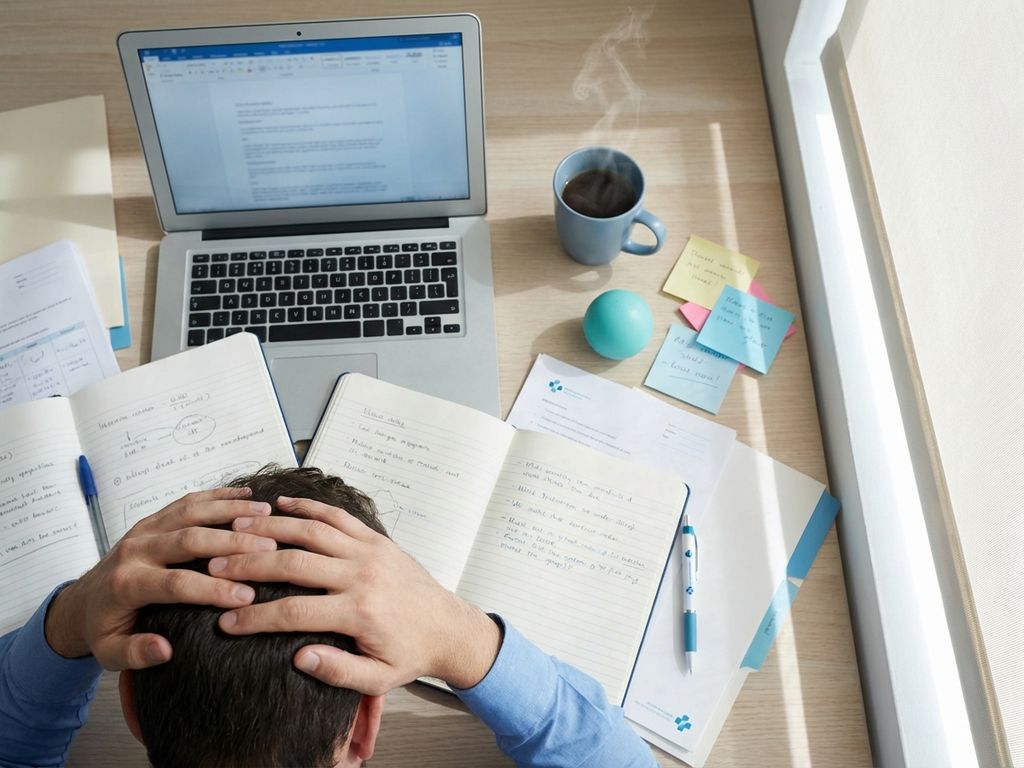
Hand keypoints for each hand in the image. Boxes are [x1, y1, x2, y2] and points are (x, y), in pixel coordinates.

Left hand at [45, 487, 276, 668]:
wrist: (80, 602)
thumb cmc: (103, 629)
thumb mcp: (110, 653)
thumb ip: (135, 653)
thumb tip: (166, 649)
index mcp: (127, 584)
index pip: (175, 583)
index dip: (212, 590)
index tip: (247, 598)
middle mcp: (135, 550)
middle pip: (188, 539)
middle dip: (232, 544)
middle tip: (270, 549)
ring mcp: (145, 529)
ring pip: (191, 512)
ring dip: (230, 511)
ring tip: (266, 514)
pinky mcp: (153, 519)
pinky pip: (187, 502)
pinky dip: (218, 496)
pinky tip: (246, 495)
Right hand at [212, 496, 502, 694]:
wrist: (448, 627)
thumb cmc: (410, 654)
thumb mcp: (379, 678)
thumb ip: (339, 671)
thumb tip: (299, 658)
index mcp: (360, 613)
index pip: (295, 612)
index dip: (256, 618)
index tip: (225, 622)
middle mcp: (362, 575)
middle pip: (295, 563)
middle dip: (250, 565)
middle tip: (214, 566)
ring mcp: (370, 551)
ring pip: (312, 531)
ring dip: (271, 528)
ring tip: (235, 529)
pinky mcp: (376, 539)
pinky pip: (337, 516)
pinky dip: (307, 507)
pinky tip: (279, 504)